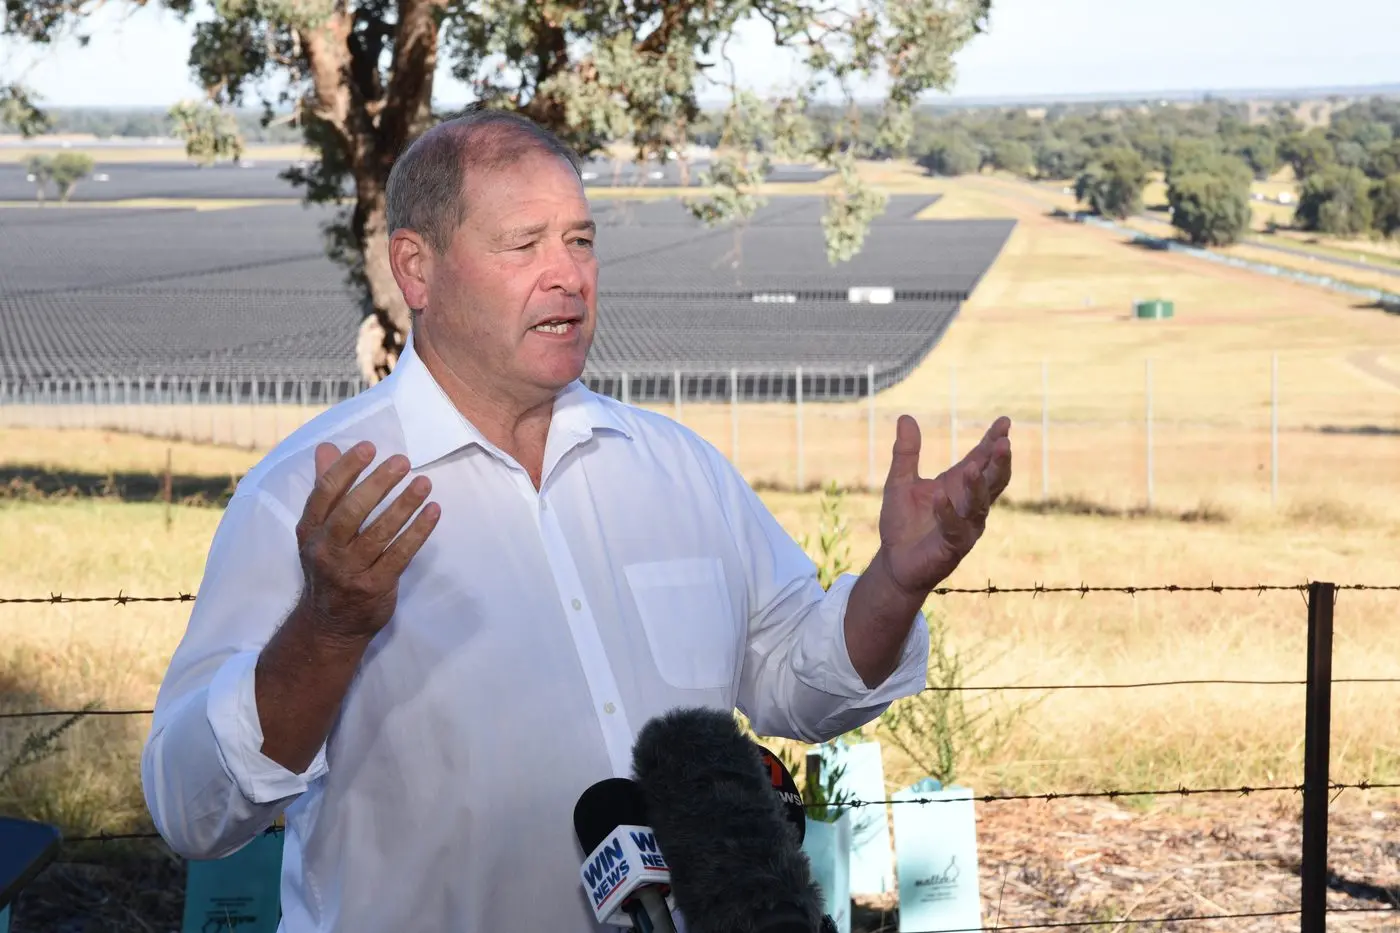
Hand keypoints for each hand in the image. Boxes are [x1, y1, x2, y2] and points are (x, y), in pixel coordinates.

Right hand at [293, 441, 439, 644]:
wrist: (329, 625)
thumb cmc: (328, 566)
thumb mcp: (318, 530)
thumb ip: (326, 489)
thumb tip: (326, 448)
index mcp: (310, 531)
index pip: (325, 493)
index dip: (346, 468)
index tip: (369, 447)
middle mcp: (325, 550)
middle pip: (351, 511)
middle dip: (378, 483)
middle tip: (402, 461)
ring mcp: (349, 570)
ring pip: (379, 533)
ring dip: (403, 505)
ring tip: (424, 483)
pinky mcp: (374, 586)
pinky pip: (400, 554)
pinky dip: (418, 532)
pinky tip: (433, 512)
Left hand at [876, 414, 1011, 596]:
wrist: (893, 561)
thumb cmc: (903, 522)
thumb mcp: (900, 481)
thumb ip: (906, 452)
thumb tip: (905, 417)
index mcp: (959, 485)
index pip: (983, 459)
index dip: (994, 440)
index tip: (1005, 421)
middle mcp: (968, 504)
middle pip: (993, 480)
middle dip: (999, 462)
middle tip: (1004, 442)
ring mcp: (965, 526)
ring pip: (980, 505)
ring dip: (978, 486)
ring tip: (974, 467)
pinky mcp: (953, 546)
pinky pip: (955, 528)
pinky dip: (947, 513)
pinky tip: (939, 497)